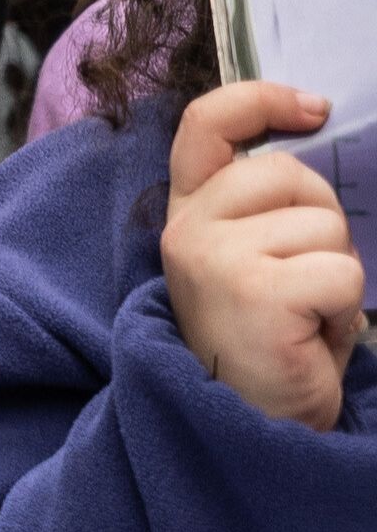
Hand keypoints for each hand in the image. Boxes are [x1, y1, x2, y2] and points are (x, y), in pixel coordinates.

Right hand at [164, 79, 365, 427]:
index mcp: (187, 213)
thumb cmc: (268, 342)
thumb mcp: (254, 259)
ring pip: (325, 228)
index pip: (207, 124)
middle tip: (306, 279)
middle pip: (290, 174)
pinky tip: (313, 336)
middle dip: (323, 222)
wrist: (247, 430)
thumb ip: (265, 208)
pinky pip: (340, 274)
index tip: (312, 109)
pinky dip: (345, 312)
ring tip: (308, 316)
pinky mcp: (252, 292)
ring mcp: (214, 257)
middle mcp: (189, 229)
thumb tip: (317, 149)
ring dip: (338, 275)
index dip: (261, 101)